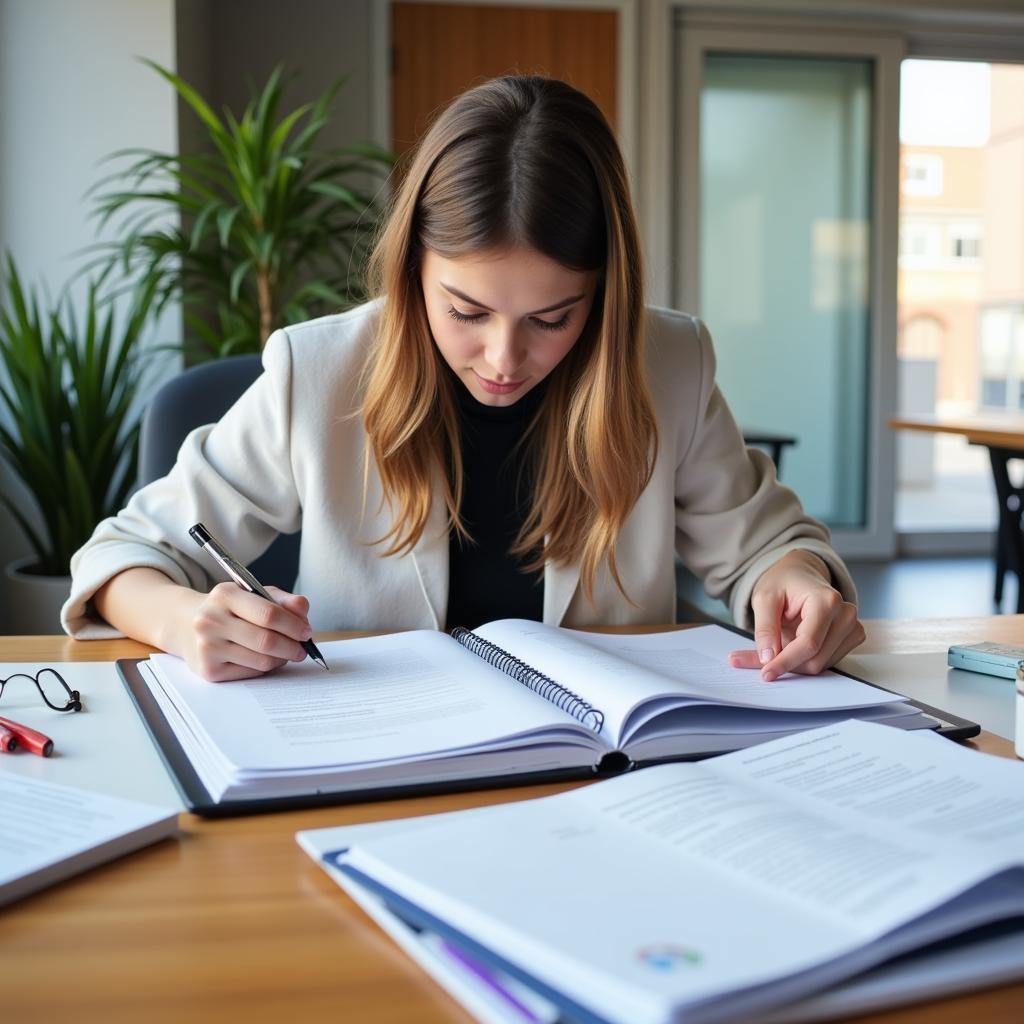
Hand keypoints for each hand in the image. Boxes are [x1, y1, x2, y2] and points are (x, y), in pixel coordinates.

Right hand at [177, 582, 314, 681]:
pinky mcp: (208, 670)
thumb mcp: (253, 594)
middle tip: (303, 649)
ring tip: (286, 652)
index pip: (269, 614)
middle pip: (266, 641)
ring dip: (282, 658)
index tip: (307, 632)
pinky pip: (251, 672)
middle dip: (292, 646)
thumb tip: (303, 607)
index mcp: (224, 595)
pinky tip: (266, 658)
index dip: (294, 625)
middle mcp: (210, 621)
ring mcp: (207, 648)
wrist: (186, 625)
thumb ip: (282, 600)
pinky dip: (266, 667)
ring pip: (261, 660)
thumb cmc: (229, 609)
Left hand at [728, 550, 864, 681]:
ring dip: (795, 662)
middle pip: (816, 659)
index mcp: (827, 601)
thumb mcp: (764, 599)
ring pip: (821, 664)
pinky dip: (805, 660)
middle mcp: (845, 614)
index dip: (786, 662)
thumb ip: (764, 628)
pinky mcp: (852, 637)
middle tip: (763, 658)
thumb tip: (767, 658)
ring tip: (780, 641)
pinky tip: (793, 645)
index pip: (809, 644)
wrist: (799, 575)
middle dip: (788, 663)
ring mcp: (852, 627)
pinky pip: (826, 661)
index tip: (766, 674)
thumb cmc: (783, 584)